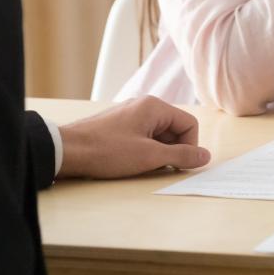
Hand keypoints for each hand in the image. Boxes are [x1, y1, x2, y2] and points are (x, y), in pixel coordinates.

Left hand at [57, 96, 210, 178]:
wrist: (67, 150)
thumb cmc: (108, 151)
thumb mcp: (149, 157)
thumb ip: (181, 155)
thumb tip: (206, 156)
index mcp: (155, 107)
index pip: (189, 124)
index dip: (190, 147)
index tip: (178, 165)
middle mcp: (144, 106)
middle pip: (174, 129)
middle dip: (172, 151)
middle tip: (158, 168)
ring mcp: (130, 115)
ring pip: (158, 135)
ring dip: (157, 153)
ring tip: (142, 166)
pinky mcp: (119, 126)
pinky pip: (143, 136)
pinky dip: (144, 151)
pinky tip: (130, 163)